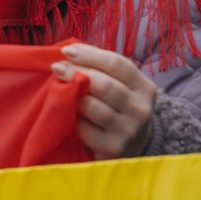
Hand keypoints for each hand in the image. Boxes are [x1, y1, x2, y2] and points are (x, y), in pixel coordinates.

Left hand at [51, 43, 156, 159]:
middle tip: (56, 68)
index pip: (118, 64)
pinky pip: (85, 129)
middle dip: (76, 73)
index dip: (90, 55)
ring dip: (72, 95)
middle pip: (105, 85)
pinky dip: (74, 120)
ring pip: (94, 107)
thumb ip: (100, 68)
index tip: (67, 51)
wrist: (133, 146)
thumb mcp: (119, 85)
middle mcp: (140, 108)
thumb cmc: (117, 107)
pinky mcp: (113, 148)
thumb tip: (69, 52)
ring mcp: (128, 130)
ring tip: (58, 88)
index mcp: (143, 87)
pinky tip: (69, 116)